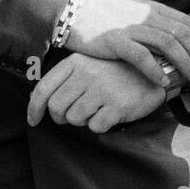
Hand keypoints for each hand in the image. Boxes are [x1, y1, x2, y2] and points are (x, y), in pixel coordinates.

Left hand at [27, 53, 165, 132]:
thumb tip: (35, 97)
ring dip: (83, 120)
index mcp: (77, 61)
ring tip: (97, 110)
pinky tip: (111, 113)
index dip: (34, 108)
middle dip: (62, 117)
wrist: (156, 71)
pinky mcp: (117, 105)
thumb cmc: (118, 72)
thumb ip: (64, 79)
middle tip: (76, 114)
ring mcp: (103, 89)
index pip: (44, 88)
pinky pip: (95, 127)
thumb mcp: (90, 66)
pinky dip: (101, 125)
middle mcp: (87, 73)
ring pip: (74, 119)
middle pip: (56, 107)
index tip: (33, 120)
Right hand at [66, 0, 189, 86]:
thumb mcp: (136, 14)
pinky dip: (156, 70)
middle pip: (183, 35)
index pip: (188, 23)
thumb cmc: (107, 17)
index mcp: (154, 8)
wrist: (75, 10)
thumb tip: (177, 42)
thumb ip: (155, 25)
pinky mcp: (115, 40)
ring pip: (169, 44)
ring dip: (185, 63)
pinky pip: (142, 57)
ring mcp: (132, 27)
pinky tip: (164, 82)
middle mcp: (147, 15)